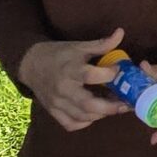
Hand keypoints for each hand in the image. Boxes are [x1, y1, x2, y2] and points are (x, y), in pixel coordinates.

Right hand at [16, 28, 134, 132]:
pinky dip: (85, 122)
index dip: (109, 74)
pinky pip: (71, 124)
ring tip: (114, 107)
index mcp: (70, 69)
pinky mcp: (53, 112)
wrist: (31, 65)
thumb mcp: (79, 46)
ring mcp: (57, 103)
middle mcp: (63, 89)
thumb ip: (101, 44)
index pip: (91, 75)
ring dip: (101, 114)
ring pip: (82, 116)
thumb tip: (121, 33)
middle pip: (88, 104)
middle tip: (125, 103)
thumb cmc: (59, 54)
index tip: (119, 71)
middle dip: (110, 107)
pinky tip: (94, 113)